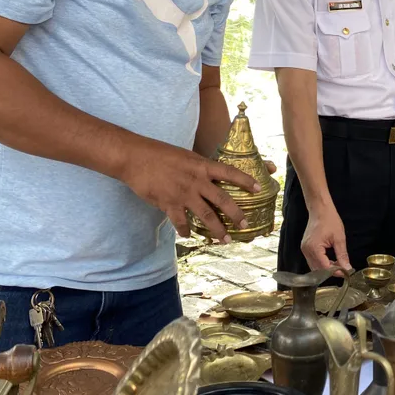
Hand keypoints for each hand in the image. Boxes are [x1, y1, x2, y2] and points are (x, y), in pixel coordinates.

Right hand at [118, 137, 265, 240]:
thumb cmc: (160, 154)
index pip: (230, 172)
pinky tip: (188, 236)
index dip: (246, 180)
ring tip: (224, 239)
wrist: (135, 158)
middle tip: (245, 224)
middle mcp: (196, 181)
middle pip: (223, 199)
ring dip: (217, 229)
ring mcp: (183, 193)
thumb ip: (200, 168)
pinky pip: (181, 222)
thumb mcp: (186, 157)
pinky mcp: (169, 203)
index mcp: (202, 166)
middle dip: (236, 214)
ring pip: (206, 215)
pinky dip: (185, 231)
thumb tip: (211, 175)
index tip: (259, 188)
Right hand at [301, 205, 350, 273]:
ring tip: (338, 265)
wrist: (320, 209)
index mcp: (314, 248)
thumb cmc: (330, 220)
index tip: (345, 273)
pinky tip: (330, 261)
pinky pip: (312, 260)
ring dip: (326, 268)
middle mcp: (306, 250)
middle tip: (343, 270)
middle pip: (317, 269)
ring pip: (314, 266)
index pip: (324, 267)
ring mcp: (304, 249)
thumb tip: (347, 268)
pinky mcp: (305, 248)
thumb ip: (342, 255)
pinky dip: (321, 263)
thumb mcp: (339, 238)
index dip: (335, 272)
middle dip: (330, 272)